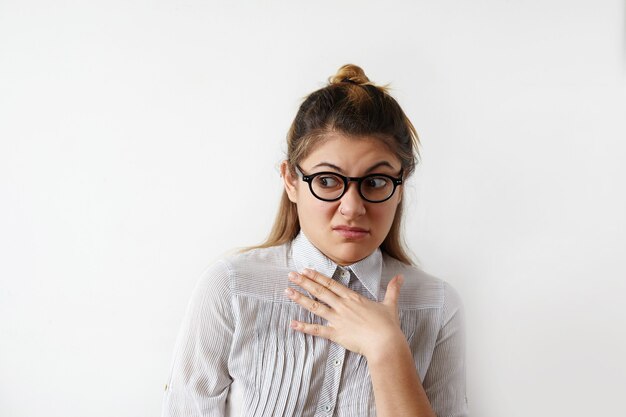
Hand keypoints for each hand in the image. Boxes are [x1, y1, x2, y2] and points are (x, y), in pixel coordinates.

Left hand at [284, 268, 405, 358]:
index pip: (331, 283)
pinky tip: (293, 323)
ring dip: (300, 299)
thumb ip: (392, 289)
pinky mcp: (336, 334)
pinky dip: (304, 327)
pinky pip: (317, 330)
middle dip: (304, 282)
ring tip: (288, 292)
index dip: (317, 276)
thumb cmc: (388, 325)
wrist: (385, 342)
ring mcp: (338, 319)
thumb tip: (400, 277)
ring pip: (315, 306)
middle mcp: (342, 305)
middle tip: (291, 275)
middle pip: (320, 291)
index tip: (306, 270)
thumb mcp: (390, 304)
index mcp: (353, 298)